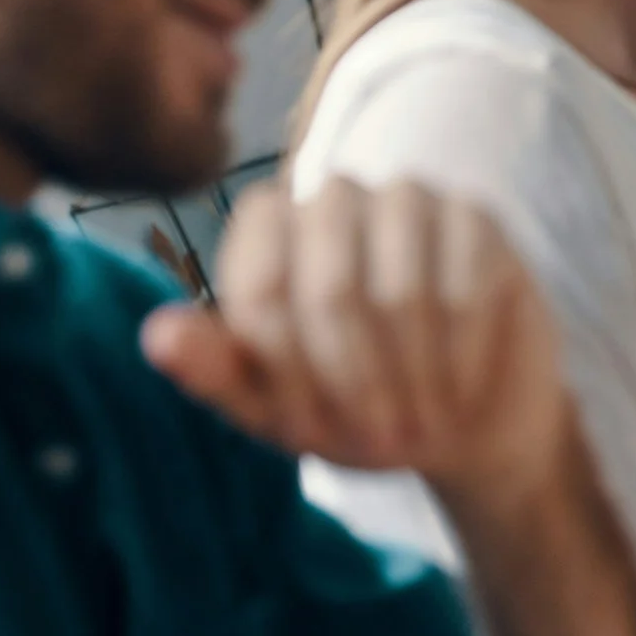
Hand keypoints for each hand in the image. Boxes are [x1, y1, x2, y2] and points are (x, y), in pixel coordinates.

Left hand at [143, 179, 572, 503]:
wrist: (462, 418)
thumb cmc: (358, 407)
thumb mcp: (275, 408)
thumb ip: (217, 371)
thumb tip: (158, 336)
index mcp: (269, 230)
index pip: (260, 288)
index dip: (285, 371)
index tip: (307, 430)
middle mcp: (334, 198)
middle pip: (330, 289)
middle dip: (354, 381)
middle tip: (377, 437)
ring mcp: (410, 199)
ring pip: (401, 291)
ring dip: (411, 376)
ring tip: (420, 422)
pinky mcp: (477, 218)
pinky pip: (465, 286)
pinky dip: (459, 355)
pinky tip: (458, 388)